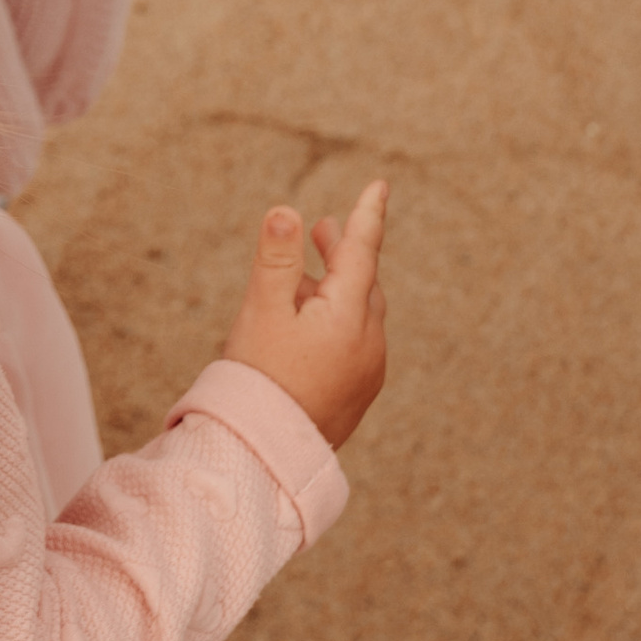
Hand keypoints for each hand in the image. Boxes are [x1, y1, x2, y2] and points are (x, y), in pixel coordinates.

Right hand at [220, 179, 388, 450]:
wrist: (267, 454)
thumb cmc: (260, 378)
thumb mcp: (262, 310)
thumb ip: (277, 259)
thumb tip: (287, 211)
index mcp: (351, 316)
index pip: (363, 251)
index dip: (368, 215)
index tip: (379, 186)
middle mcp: (369, 342)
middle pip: (362, 283)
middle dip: (343, 253)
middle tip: (322, 228)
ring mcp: (366, 372)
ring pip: (357, 315)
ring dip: (336, 289)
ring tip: (304, 278)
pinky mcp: (355, 394)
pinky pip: (352, 343)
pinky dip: (334, 321)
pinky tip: (305, 327)